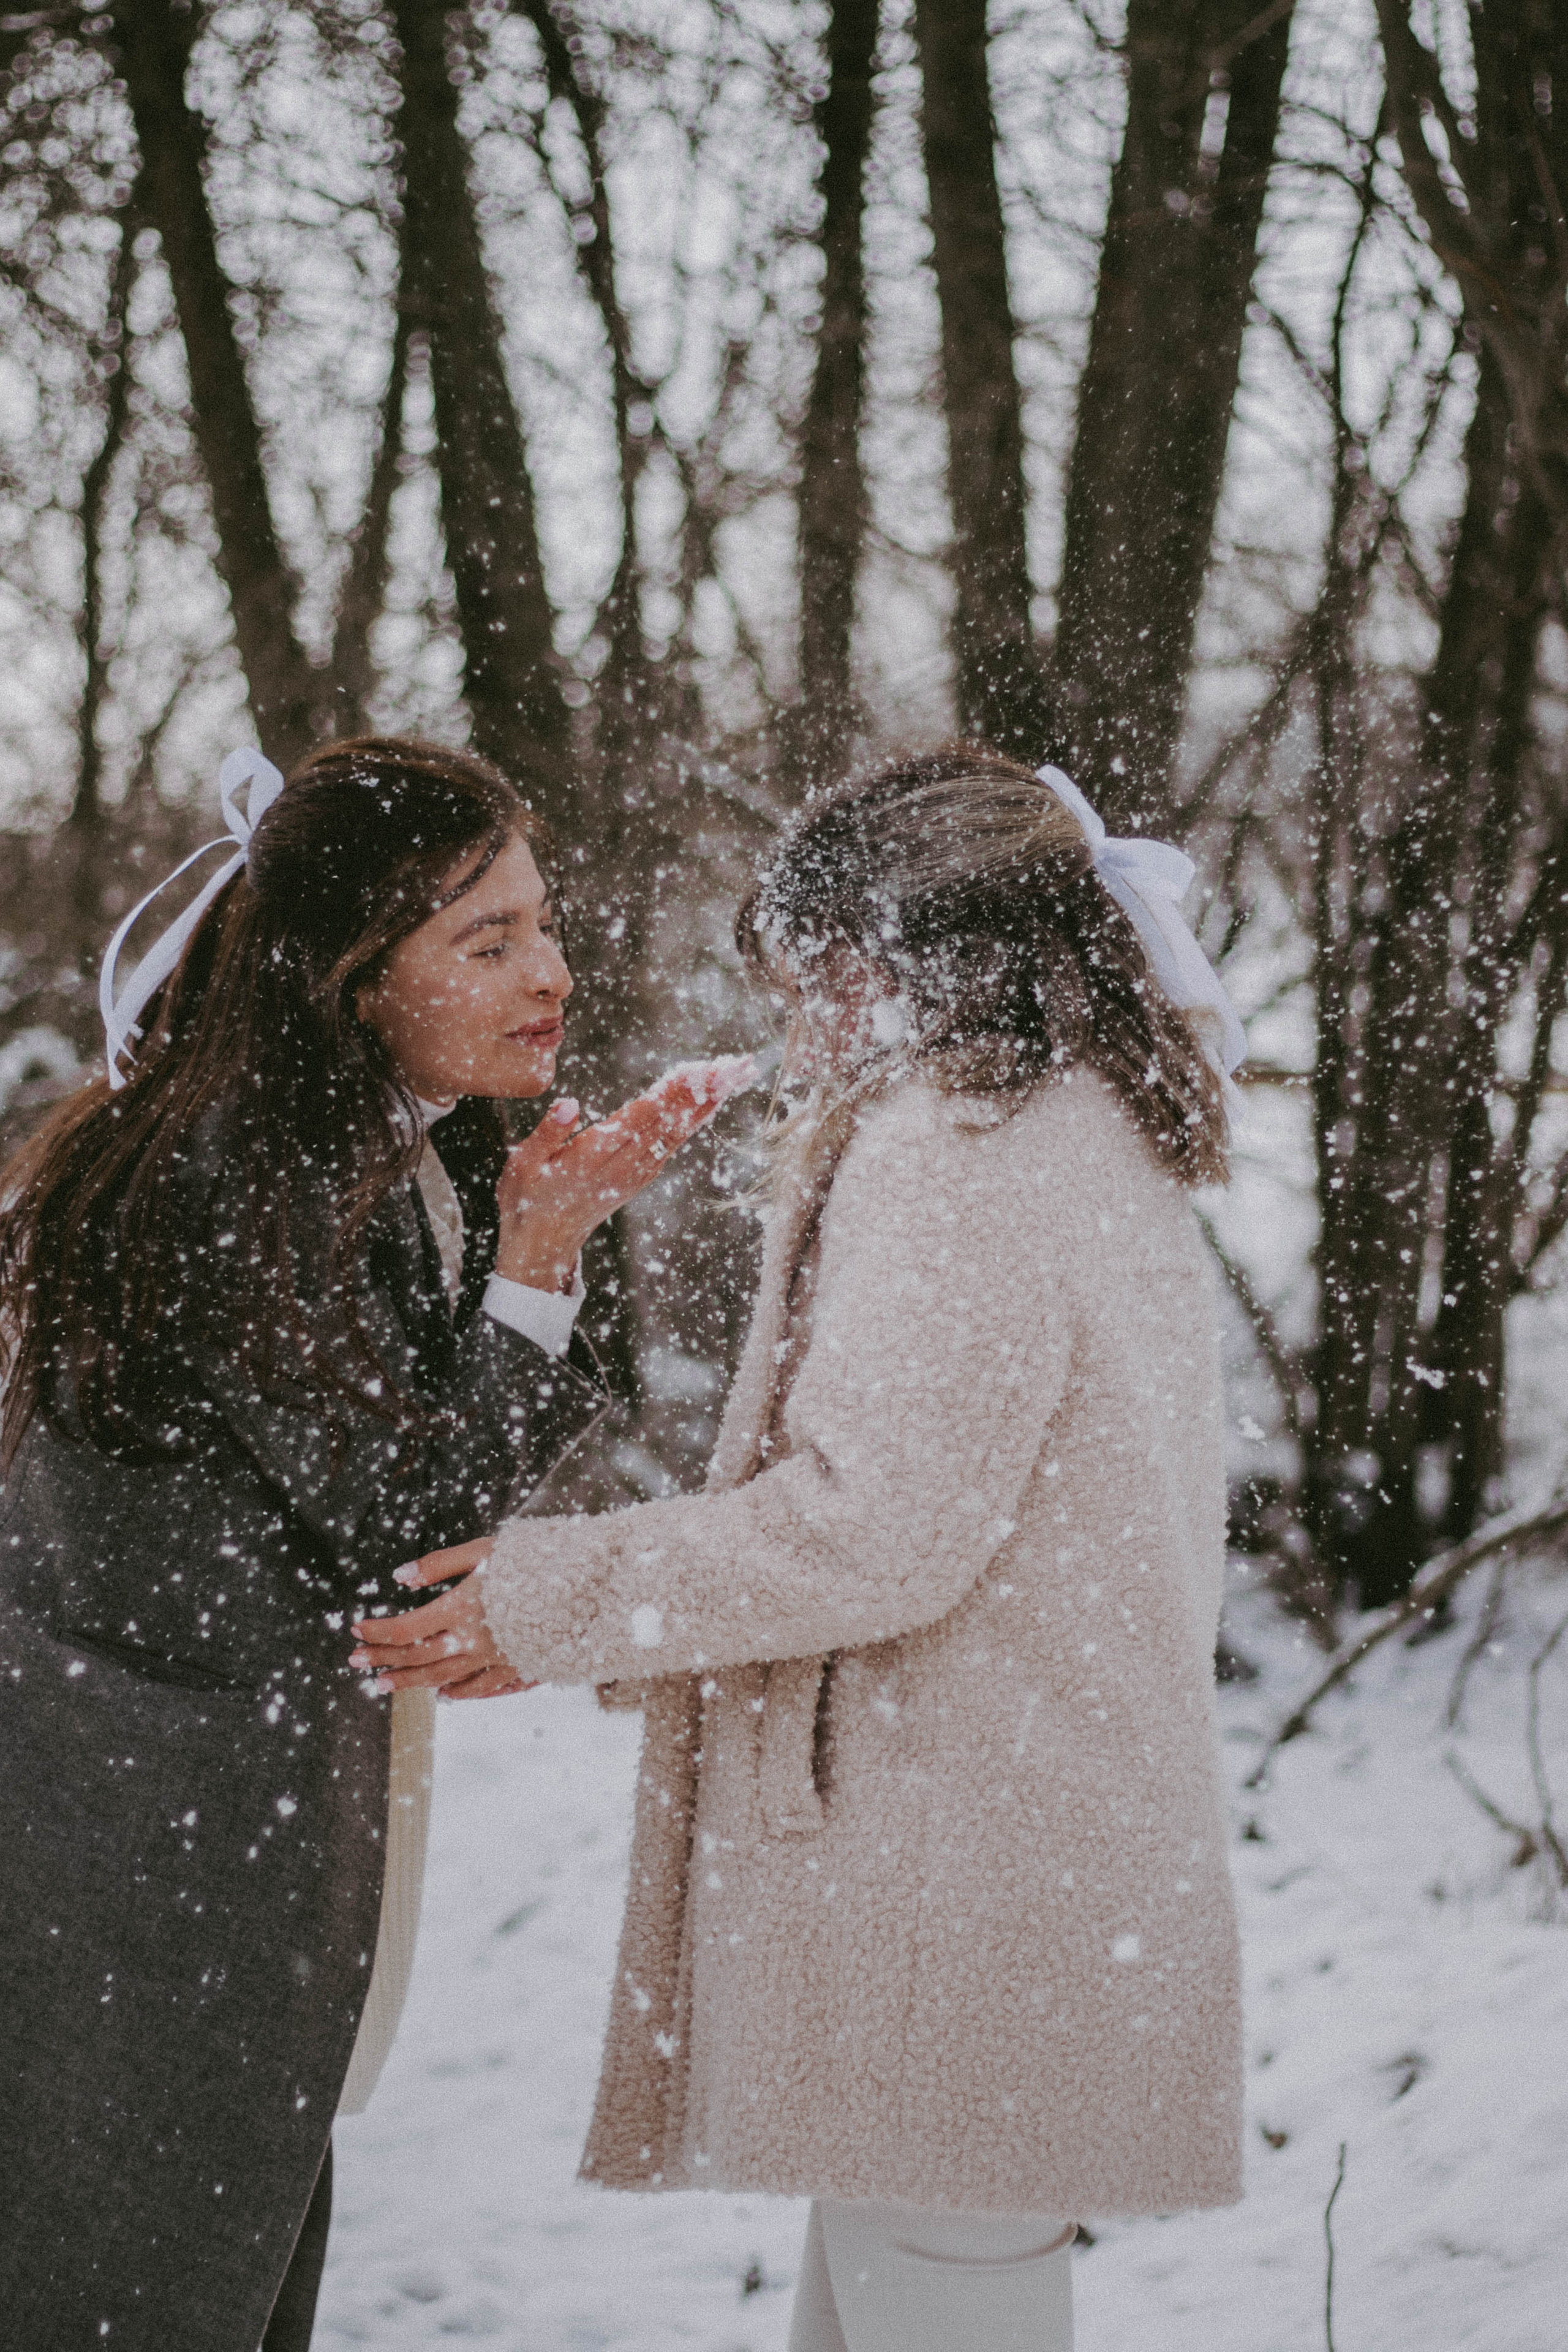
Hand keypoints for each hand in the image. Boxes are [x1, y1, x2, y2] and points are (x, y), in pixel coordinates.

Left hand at [349, 1539, 520, 1698]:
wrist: (589, 1589)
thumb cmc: (535, 1561)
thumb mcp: (484, 1551)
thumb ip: (440, 1565)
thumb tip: (400, 1576)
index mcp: (461, 1610)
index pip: (405, 1629)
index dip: (377, 1633)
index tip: (356, 1630)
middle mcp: (473, 1642)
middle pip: (418, 1659)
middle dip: (384, 1660)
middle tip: (357, 1663)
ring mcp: (496, 1661)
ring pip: (444, 1679)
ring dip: (411, 1683)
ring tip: (385, 1685)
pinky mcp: (517, 1669)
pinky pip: (481, 1689)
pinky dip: (459, 1694)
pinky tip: (445, 1696)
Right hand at [494, 1056, 754, 1292]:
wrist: (542, 1244)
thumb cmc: (527, 1199)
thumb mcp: (524, 1164)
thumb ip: (548, 1133)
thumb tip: (570, 1104)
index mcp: (592, 1157)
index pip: (640, 1117)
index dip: (671, 1093)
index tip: (698, 1070)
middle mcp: (620, 1166)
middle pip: (667, 1123)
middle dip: (701, 1093)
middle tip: (733, 1068)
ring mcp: (633, 1174)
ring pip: (675, 1134)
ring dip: (703, 1106)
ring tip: (730, 1079)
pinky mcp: (637, 1178)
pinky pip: (670, 1146)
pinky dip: (690, 1123)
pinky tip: (705, 1105)